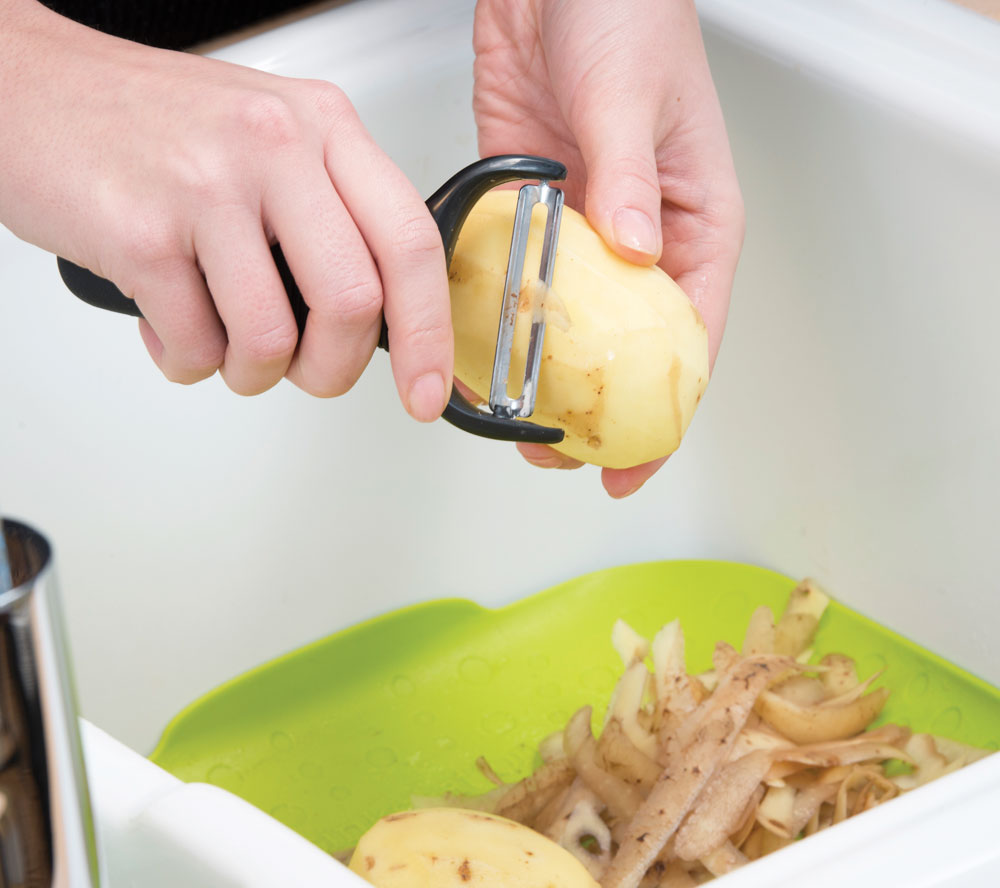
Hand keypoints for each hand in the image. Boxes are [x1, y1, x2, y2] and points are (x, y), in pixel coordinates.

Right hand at [0, 0, 451, 418]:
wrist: (25, 86)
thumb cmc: (152, 127)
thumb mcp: (270, 141)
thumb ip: (332, 219)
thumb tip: (382, 323)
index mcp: (324, 128)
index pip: (411, 243)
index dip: (431, 334)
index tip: (428, 391)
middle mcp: (276, 147)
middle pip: (354, 305)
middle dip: (331, 368)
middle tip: (304, 370)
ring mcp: (208, 186)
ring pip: (271, 341)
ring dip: (249, 372)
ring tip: (220, 339)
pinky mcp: (142, 232)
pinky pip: (195, 348)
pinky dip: (186, 360)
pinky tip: (168, 322)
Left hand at [473, 0, 743, 496]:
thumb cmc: (627, 12)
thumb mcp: (632, 98)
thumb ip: (627, 180)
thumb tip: (634, 253)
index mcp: (695, 224)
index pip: (693, 337)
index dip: (667, 409)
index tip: (634, 460)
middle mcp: (641, 242)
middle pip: (628, 351)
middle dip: (599, 410)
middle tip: (560, 455)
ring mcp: (584, 235)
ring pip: (571, 330)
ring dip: (547, 380)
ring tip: (517, 425)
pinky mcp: (533, 217)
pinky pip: (522, 284)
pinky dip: (506, 323)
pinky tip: (484, 356)